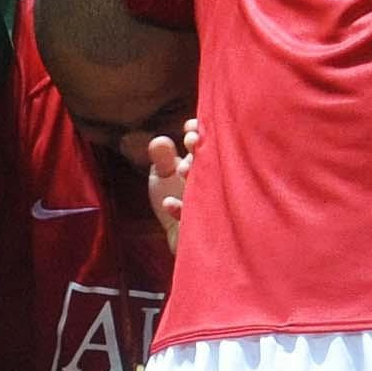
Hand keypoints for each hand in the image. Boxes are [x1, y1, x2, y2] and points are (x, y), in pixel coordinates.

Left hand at [146, 117, 199, 254]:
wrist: (179, 240)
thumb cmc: (177, 202)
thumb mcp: (164, 176)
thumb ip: (162, 159)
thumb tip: (159, 140)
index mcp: (202, 167)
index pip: (205, 145)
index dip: (198, 134)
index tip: (189, 129)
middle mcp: (210, 183)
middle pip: (211, 162)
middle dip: (201, 149)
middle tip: (191, 142)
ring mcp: (209, 205)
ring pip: (208, 188)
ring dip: (194, 177)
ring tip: (181, 170)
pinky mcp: (202, 227)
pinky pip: (193, 218)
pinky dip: (180, 210)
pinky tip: (168, 203)